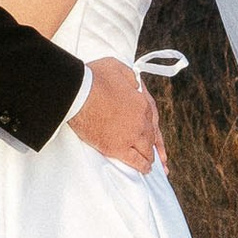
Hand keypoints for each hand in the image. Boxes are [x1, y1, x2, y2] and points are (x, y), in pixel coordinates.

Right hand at [74, 56, 161, 173]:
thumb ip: (131, 77)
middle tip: (159, 155)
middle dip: (154, 146)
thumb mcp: (118, 68)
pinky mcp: (117, 147)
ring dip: (149, 157)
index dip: (154, 129)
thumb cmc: (95, 77)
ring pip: (146, 150)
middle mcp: (141, 121)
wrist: (79, 93)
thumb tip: (136, 84)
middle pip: (151, 136)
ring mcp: (130, 136)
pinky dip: (142, 166)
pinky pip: (135, 160)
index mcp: (142, 102)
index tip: (155, 135)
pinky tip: (145, 170)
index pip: (153, 119)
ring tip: (150, 164)